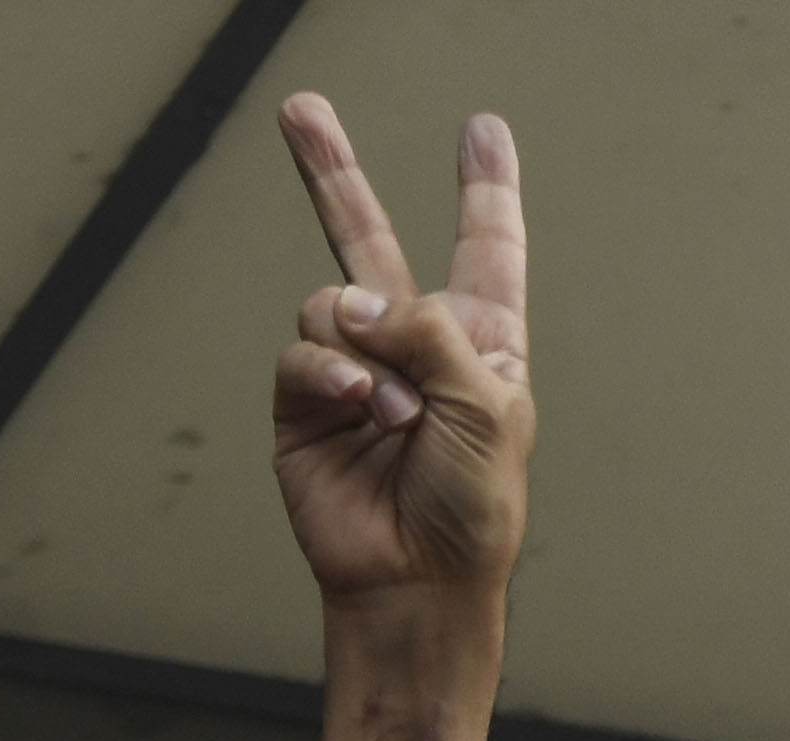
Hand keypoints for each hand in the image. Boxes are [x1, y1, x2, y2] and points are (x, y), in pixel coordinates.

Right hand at [272, 93, 533, 605]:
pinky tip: (358, 406)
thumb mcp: (487, 407)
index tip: (484, 131)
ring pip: (331, 302)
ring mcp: (355, 369)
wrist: (418, 581)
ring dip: (366, 355)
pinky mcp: (305, 401)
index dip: (484, 190)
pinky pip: (303, 351)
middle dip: (334, 175)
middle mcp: (414, 345)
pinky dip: (330, 374)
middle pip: (367, 238)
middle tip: (302, 110)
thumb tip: (352, 300)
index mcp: (481, 342)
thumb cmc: (474, 506)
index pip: (485, 250)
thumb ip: (429, 333)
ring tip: (396, 414)